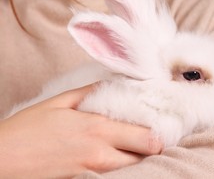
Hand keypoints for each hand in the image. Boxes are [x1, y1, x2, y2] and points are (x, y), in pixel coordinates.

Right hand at [0, 85, 161, 177]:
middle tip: (148, 138)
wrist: (1, 162)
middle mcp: (101, 155)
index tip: (158, 126)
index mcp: (98, 130)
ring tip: (133, 147)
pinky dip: (122, 169)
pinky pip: (115, 178)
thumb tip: (112, 84)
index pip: (148, 138)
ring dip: (138, 159)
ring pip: (133, 170)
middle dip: (152, 148)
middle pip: (147, 157)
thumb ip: (90, 92)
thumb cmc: (26, 131)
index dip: (158, 134)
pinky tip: (116, 159)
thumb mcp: (59, 103)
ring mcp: (95, 174)